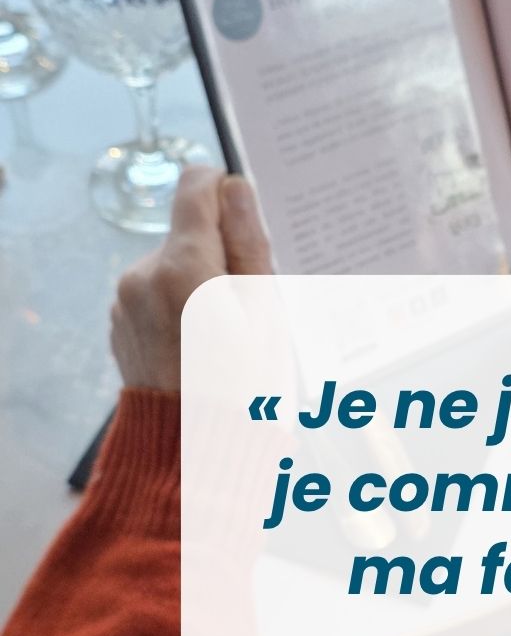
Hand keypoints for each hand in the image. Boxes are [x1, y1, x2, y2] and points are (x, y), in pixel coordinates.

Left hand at [111, 168, 271, 392]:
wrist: (192, 450)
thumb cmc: (243, 387)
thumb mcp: (265, 313)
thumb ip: (249, 243)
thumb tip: (236, 189)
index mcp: (184, 265)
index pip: (195, 185)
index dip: (224, 192)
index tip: (244, 221)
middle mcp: (144, 274)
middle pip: (187, 233)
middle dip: (217, 254)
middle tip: (244, 307)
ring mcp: (125, 300)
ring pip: (171, 265)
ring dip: (196, 283)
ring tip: (221, 334)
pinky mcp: (119, 323)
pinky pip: (153, 295)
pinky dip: (176, 307)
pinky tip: (196, 346)